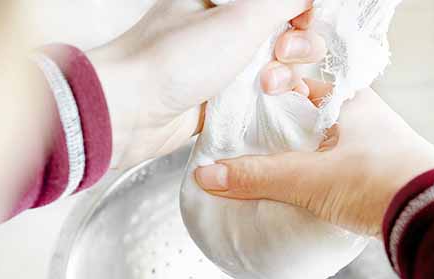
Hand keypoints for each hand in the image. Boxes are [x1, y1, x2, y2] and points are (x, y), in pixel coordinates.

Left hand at [88, 0, 324, 167]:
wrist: (130, 112)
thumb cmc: (174, 59)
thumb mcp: (242, 16)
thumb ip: (284, 0)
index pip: (283, 1)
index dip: (303, 12)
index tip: (303, 24)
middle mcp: (224, 24)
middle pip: (288, 31)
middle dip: (295, 47)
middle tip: (279, 55)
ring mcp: (222, 62)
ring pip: (276, 67)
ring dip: (283, 78)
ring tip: (265, 87)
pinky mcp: (219, 98)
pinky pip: (259, 97)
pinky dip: (270, 102)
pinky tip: (268, 105)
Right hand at [193, 80, 433, 235]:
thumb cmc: (383, 181)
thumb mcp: (309, 178)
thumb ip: (258, 177)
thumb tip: (209, 176)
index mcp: (350, 101)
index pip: (301, 83)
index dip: (273, 90)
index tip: (252, 105)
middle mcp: (366, 119)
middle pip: (311, 116)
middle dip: (283, 129)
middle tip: (255, 142)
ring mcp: (376, 148)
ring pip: (326, 144)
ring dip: (301, 156)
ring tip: (274, 172)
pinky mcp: (381, 178)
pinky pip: (339, 170)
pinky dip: (318, 178)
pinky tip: (305, 195)